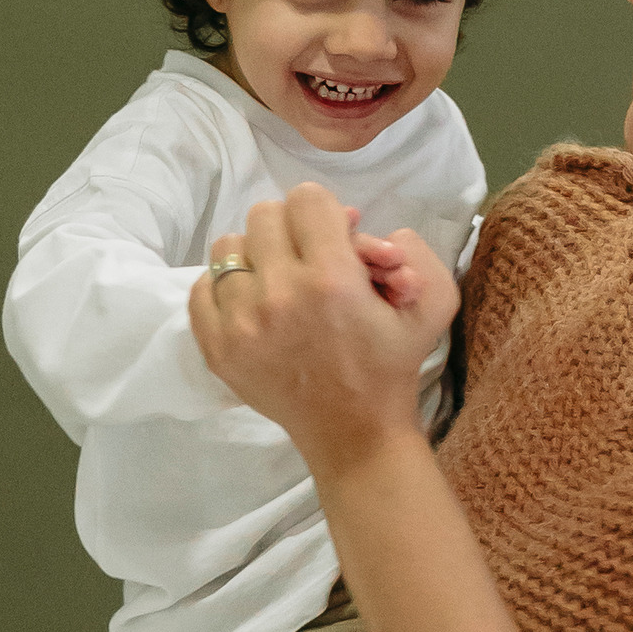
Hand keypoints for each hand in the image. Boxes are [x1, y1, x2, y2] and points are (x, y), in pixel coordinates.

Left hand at [189, 184, 457, 475]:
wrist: (355, 433)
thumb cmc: (391, 365)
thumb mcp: (431, 302)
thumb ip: (411, 249)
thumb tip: (353, 222)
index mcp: (333, 279)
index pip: (306, 198)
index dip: (326, 213)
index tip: (335, 239)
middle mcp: (280, 295)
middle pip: (265, 215)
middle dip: (292, 230)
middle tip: (310, 259)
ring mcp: (241, 324)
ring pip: (229, 247)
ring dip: (256, 257)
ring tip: (279, 282)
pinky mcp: (218, 348)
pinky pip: (201, 287)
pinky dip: (225, 288)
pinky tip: (252, 304)